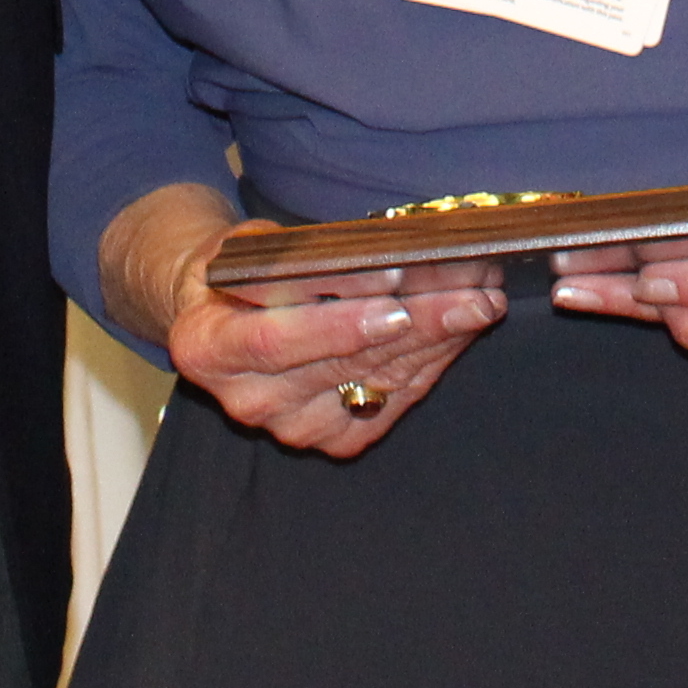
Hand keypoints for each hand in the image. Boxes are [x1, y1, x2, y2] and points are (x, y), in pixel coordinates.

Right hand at [105, 185, 506, 460]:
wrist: (223, 317)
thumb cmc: (239, 272)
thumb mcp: (246, 247)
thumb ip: (292, 258)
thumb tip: (373, 254)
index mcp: (206, 349)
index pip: (276, 339)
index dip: (338, 320)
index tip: (396, 290)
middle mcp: (248, 400)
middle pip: (342, 363)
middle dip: (416, 323)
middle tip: (471, 291)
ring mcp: (293, 428)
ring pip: (378, 381)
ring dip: (439, 339)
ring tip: (481, 300)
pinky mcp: (334, 440)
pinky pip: (395, 398)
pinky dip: (434, 360)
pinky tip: (462, 327)